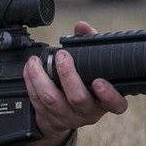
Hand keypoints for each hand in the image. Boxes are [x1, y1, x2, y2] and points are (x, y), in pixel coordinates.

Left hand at [21, 21, 127, 145]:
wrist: (67, 112)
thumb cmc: (85, 83)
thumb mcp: (92, 65)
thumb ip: (90, 43)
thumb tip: (82, 26)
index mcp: (105, 102)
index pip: (116, 104)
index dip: (109, 95)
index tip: (99, 81)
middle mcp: (88, 113)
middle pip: (78, 98)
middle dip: (67, 75)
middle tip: (61, 55)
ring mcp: (68, 118)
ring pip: (52, 100)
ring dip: (40, 78)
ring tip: (35, 61)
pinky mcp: (49, 119)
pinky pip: (37, 102)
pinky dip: (30, 83)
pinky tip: (29, 69)